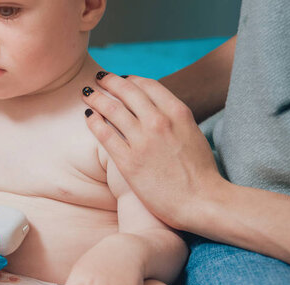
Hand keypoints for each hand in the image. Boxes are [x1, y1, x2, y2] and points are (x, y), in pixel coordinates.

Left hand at [82, 73, 224, 229]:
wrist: (202, 201)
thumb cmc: (201, 174)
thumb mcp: (193, 135)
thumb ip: (175, 121)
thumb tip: (160, 114)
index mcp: (178, 113)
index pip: (148, 85)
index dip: (131, 80)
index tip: (121, 79)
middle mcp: (159, 122)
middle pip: (128, 92)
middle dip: (110, 82)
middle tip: (99, 78)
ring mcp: (143, 141)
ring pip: (113, 109)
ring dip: (97, 98)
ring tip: (87, 94)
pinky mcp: (129, 162)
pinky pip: (105, 135)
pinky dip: (94, 122)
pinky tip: (88, 117)